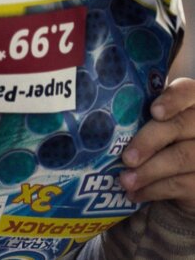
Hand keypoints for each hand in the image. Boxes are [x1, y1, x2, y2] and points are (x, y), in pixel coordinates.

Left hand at [121, 77, 194, 213]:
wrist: (177, 188)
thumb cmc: (154, 149)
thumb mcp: (146, 130)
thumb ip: (136, 119)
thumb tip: (98, 120)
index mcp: (190, 104)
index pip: (188, 90)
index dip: (173, 98)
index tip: (154, 111)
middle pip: (181, 125)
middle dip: (149, 141)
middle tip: (126, 158)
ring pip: (182, 157)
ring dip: (148, 171)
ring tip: (125, 180)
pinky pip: (183, 183)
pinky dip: (155, 189)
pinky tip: (136, 194)